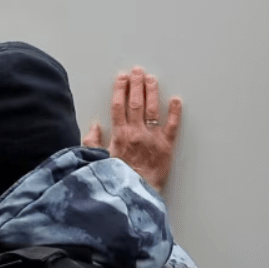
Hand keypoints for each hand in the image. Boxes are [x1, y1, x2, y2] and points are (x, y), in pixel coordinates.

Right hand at [82, 66, 181, 191]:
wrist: (133, 196)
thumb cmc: (115, 180)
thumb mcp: (96, 161)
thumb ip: (92, 142)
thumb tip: (94, 126)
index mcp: (119, 135)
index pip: (119, 106)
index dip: (120, 90)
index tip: (121, 78)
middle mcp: (136, 133)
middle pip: (136, 103)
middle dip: (136, 85)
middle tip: (137, 71)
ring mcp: (153, 138)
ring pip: (153, 109)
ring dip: (152, 92)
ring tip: (151, 79)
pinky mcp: (166, 147)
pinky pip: (172, 126)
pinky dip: (175, 112)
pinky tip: (176, 100)